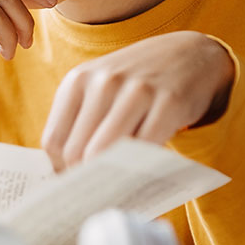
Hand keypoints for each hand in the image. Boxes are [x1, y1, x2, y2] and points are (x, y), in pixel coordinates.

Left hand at [41, 32, 234, 170]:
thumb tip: (63, 175)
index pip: (54, 141)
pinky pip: (144, 148)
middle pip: (76, 152)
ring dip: (107, 176)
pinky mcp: (170, 102)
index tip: (73, 181)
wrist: (190, 54)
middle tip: (95, 190)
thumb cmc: (137, 82)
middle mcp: (104, 81)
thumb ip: (80, 123)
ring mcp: (137, 90)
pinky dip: (140, 167)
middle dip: (83, 177)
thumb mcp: (100, 89)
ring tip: (114, 186)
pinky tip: (141, 171)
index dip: (60, 169)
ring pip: (104, 152)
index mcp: (78, 80)